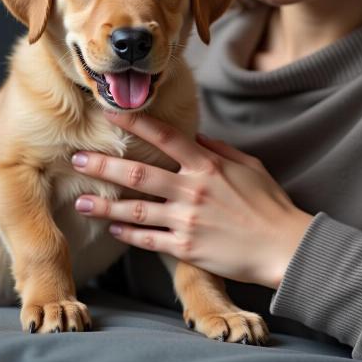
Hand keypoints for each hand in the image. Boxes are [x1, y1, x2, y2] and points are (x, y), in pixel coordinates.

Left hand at [71, 111, 313, 288]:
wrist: (284, 246)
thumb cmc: (269, 203)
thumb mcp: (249, 166)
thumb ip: (220, 150)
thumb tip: (198, 138)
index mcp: (207, 165)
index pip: (164, 137)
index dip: (135, 123)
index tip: (111, 113)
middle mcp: (192, 189)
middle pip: (138, 173)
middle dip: (103, 165)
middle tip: (76, 159)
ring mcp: (187, 220)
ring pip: (135, 210)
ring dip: (105, 205)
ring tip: (81, 201)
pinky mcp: (187, 248)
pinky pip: (149, 240)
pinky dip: (128, 234)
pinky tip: (112, 229)